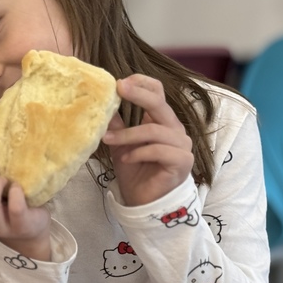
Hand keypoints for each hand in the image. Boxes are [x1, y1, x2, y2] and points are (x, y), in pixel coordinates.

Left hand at [102, 74, 193, 206]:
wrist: (144, 201)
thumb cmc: (135, 169)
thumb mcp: (120, 143)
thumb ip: (115, 124)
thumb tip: (101, 102)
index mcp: (160, 120)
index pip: (158, 92)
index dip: (141, 83)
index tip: (119, 82)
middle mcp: (174, 129)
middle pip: (159, 104)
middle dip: (138, 95)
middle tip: (119, 88)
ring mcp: (181, 145)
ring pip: (154, 130)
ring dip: (128, 134)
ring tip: (107, 140)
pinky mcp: (182, 161)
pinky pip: (159, 150)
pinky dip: (139, 152)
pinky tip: (126, 158)